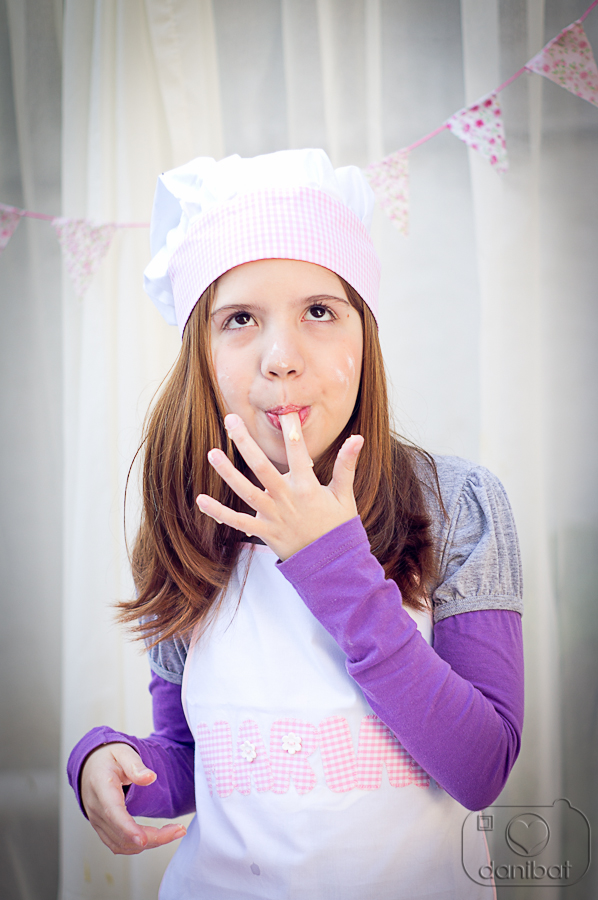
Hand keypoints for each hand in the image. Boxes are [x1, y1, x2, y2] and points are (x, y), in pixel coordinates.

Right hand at [80, 743, 186, 854]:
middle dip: (152, 838)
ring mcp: (97, 821)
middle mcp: (96, 808)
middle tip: (178, 830)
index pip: (113, 812)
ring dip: (147, 844)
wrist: (91, 765)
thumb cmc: (108, 757)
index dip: (128, 829)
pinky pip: (117, 845)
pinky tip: (155, 838)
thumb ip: (136, 765)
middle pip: (121, 833)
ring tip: (172, 833)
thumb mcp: (123, 752)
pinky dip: (136, 847)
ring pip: (120, 844)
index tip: (144, 840)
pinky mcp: (102, 828)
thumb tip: (151, 777)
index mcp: (101, 786)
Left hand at [196, 412, 363, 560]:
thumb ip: (346, 465)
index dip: (292, 432)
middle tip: (230, 420)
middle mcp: (287, 499)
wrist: (331, 564)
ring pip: (246, 490)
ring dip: (227, 472)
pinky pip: (237, 521)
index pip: (298, 453)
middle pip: (262, 466)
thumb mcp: (344, 494)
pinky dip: (218, 512)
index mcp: (307, 487)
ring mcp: (273, 516)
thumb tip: (357, 437)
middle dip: (245, 442)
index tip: (286, 412)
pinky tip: (201, 499)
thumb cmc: (338, 526)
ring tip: (212, 453)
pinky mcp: (264, 531)